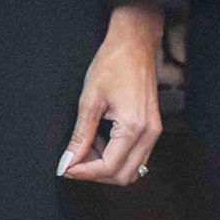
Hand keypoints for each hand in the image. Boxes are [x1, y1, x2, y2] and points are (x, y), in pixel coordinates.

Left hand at [60, 5, 168, 186]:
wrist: (135, 43)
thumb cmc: (114, 63)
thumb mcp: (90, 100)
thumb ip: (80, 136)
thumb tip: (68, 161)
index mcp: (134, 126)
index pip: (109, 166)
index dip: (84, 172)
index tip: (65, 168)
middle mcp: (149, 133)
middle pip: (123, 175)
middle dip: (95, 174)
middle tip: (73, 162)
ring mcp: (153, 131)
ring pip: (131, 169)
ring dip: (106, 167)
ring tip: (85, 150)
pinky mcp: (152, 127)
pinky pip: (136, 156)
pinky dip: (116, 157)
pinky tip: (99, 142)